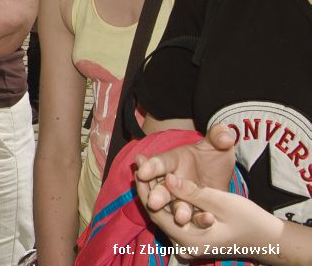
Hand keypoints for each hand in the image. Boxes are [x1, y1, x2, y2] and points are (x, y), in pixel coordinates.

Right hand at [134, 124, 235, 223]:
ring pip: (175, 206)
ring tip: (182, 217)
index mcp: (172, 161)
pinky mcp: (194, 212)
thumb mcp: (217, 143)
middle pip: (161, 188)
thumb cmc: (213, 156)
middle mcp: (171, 180)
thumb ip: (219, 135)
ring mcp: (181, 198)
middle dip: (157, 195)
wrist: (221, 177)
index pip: (159, 162)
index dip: (151, 167)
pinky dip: (199, 220)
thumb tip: (225, 137)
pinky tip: (208, 220)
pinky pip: (194, 218)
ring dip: (177, 211)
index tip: (142, 172)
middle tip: (154, 202)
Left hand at [137, 172, 281, 257]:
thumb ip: (192, 192)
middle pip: (157, 212)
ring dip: (156, 190)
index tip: (139, 164)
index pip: (156, 212)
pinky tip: (163, 180)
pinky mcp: (192, 239)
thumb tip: (167, 178)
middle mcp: (183, 246)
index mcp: (188, 240)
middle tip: (139, 161)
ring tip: (146, 167)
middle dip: (148, 185)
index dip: (145, 186)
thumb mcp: (220, 201)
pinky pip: (173, 217)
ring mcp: (187, 244)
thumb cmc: (248, 219)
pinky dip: (168, 198)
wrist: (268, 238)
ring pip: (164, 214)